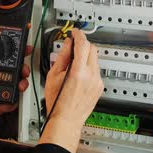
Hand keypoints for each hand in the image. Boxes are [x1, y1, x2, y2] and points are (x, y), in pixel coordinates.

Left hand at [0, 47, 30, 147]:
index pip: (2, 60)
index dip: (12, 54)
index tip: (20, 49)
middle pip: (15, 71)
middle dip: (23, 68)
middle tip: (23, 70)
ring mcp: (0, 91)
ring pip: (18, 85)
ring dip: (21, 84)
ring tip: (17, 87)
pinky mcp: (3, 104)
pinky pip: (12, 102)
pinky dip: (7, 104)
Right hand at [38, 29, 103, 152]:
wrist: (66, 120)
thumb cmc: (57, 102)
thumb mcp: (53, 76)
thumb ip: (62, 57)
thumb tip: (67, 44)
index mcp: (78, 72)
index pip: (83, 45)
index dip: (79, 35)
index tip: (75, 32)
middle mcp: (91, 76)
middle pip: (93, 49)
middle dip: (83, 44)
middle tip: (74, 45)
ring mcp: (97, 82)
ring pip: (95, 60)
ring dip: (86, 57)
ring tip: (73, 64)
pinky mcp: (100, 87)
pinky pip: (96, 71)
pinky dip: (88, 68)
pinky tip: (78, 75)